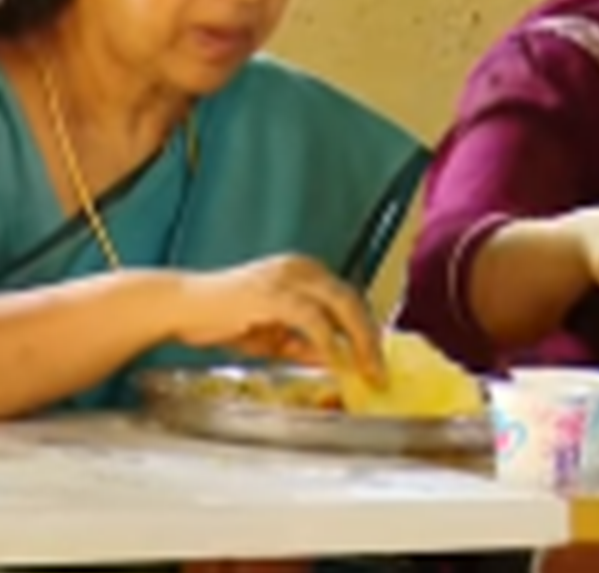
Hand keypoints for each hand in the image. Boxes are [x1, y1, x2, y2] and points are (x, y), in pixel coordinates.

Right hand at [169, 255, 382, 382]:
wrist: (179, 306)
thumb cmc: (221, 317)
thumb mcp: (272, 335)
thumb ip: (303, 344)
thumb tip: (333, 361)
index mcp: (305, 272)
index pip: (347, 299)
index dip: (366, 330)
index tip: (376, 359)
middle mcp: (302, 268)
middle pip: (352, 300)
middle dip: (370, 337)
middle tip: (379, 371)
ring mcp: (288, 277)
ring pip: (340, 304)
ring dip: (358, 340)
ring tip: (365, 370)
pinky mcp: (273, 292)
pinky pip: (311, 317)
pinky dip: (327, 341)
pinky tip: (334, 361)